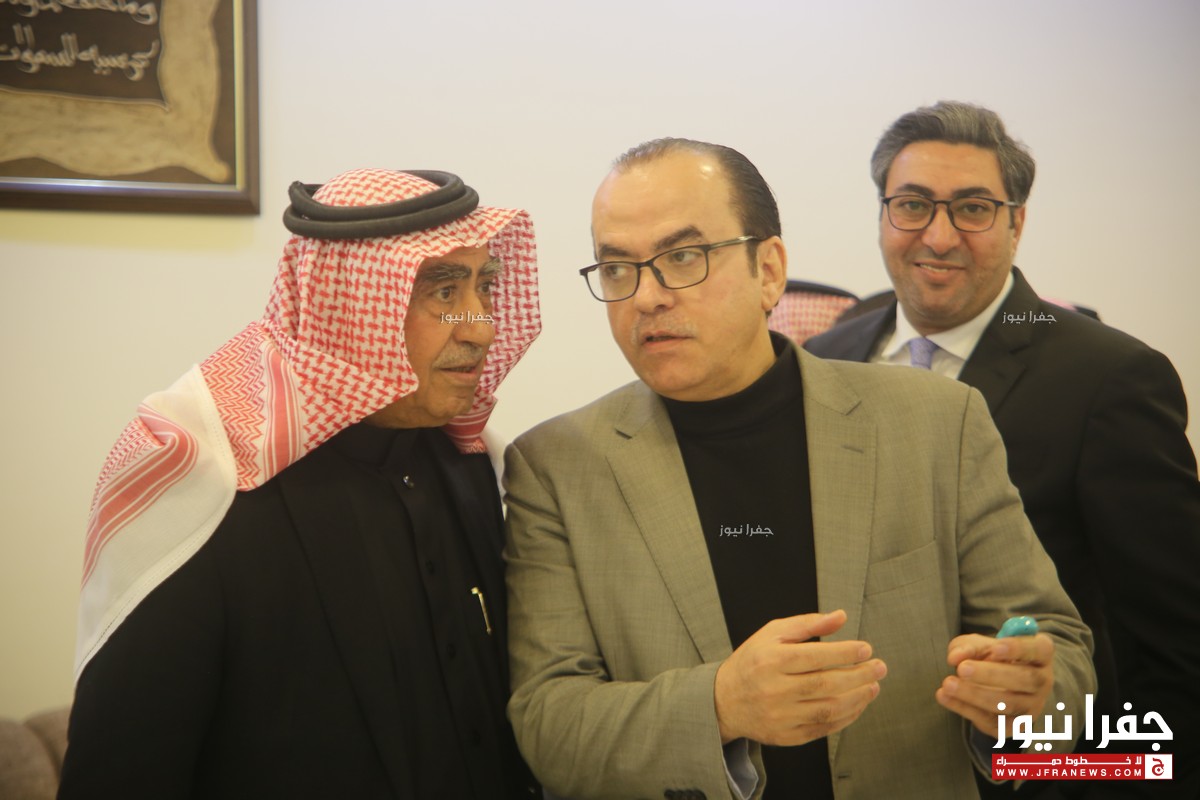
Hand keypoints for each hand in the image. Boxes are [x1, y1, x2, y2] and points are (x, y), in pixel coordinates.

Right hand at [713, 610, 885, 745]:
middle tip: (880, 667)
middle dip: (859, 675)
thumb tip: (841, 616)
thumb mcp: (772, 633)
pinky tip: (857, 704)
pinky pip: (823, 728)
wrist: (724, 700)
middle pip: (826, 684)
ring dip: (857, 698)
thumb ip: (807, 624)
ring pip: (828, 708)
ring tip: (873, 686)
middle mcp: (775, 689)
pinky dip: (846, 717)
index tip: (867, 649)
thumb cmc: (753, 661)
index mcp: (771, 660)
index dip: (845, 653)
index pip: (815, 656)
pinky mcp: (786, 735)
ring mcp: (780, 715)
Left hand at [935, 632, 1054, 739]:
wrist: (999, 684)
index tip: (995, 647)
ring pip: (1009, 704)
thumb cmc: (992, 657)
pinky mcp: (1016, 726)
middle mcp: (1043, 681)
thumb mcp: (981, 645)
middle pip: (1026, 679)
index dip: (1018, 649)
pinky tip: (945, 697)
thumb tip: (955, 657)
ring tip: (948, 683)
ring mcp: (1033, 706)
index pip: (1039, 650)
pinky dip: (966, 709)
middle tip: (962, 669)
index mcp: (1040, 654)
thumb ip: (969, 647)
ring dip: (975, 695)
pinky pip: (994, 722)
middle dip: (992, 674)